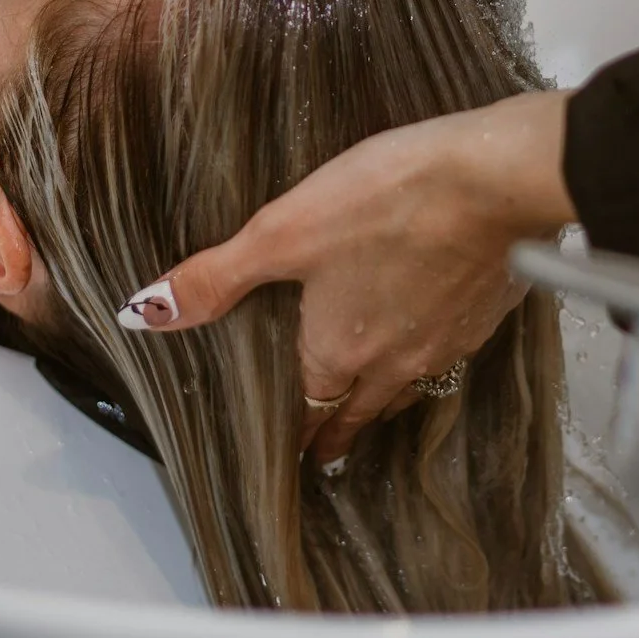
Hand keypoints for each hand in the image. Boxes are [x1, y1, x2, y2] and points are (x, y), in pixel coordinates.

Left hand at [114, 91, 574, 465]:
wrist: (495, 181)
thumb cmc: (386, 200)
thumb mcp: (283, 231)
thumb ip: (215, 277)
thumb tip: (144, 313)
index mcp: (337, 351)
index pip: (310, 411)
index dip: (297, 435)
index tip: (292, 456)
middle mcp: (393, 362)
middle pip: (360, 411)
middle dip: (338, 430)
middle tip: (327, 449)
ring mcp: (446, 343)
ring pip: (407, 388)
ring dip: (385, 401)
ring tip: (373, 405)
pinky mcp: (484, 314)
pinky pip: (449, 353)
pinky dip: (431, 356)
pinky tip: (431, 334)